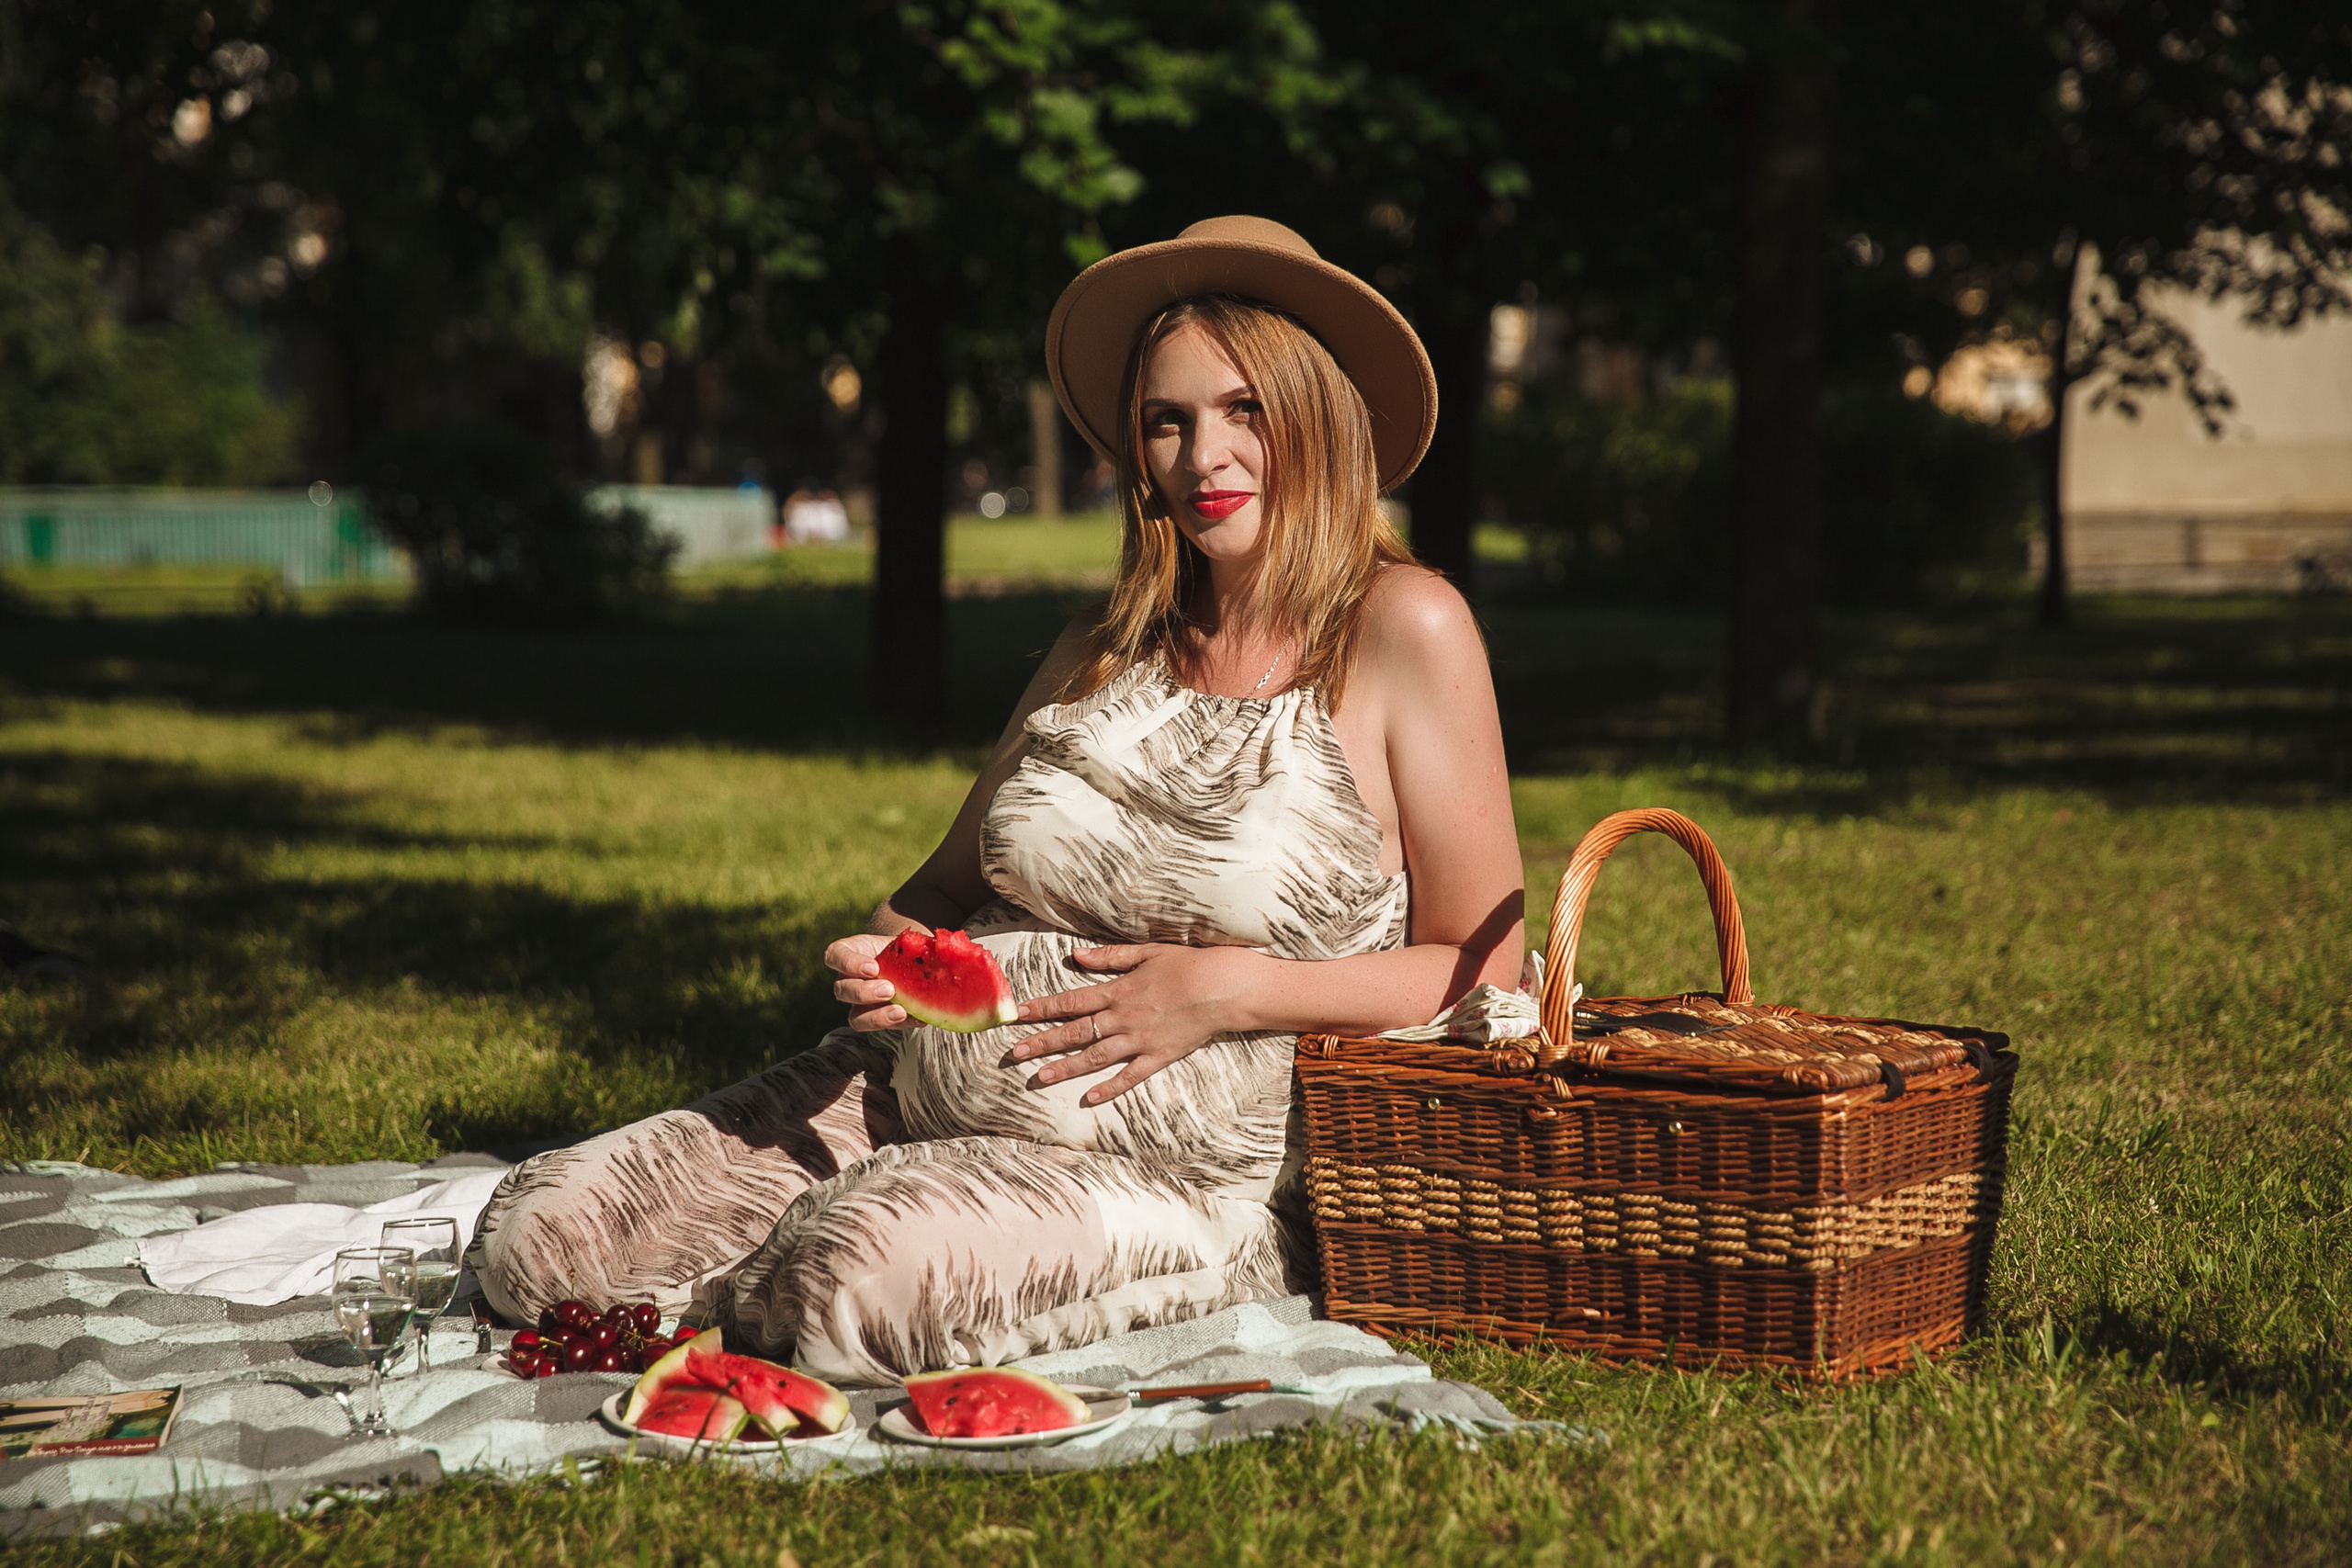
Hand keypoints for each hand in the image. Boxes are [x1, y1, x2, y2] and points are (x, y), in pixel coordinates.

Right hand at [826, 931, 909, 1030]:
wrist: (910, 962)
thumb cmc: (902, 947)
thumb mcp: (905, 940)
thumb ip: (914, 942)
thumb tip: (939, 947)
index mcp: (849, 953)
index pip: (835, 955)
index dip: (849, 963)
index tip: (873, 968)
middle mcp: (847, 980)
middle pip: (841, 990)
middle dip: (864, 992)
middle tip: (889, 990)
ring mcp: (859, 1004)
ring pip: (855, 1017)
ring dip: (877, 1017)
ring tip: (900, 1011)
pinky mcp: (874, 1019)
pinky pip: (881, 1027)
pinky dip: (900, 1024)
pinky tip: (918, 1019)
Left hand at [1011, 943, 1269, 1104]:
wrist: (1224, 987)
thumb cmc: (1188, 965)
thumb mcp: (1147, 952)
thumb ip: (1111, 957)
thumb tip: (1077, 956)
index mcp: (1118, 991)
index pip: (1071, 1001)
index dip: (1042, 1008)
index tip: (1017, 1014)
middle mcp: (1123, 1018)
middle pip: (1075, 1032)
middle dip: (1043, 1042)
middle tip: (1014, 1054)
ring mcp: (1140, 1040)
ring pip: (1095, 1057)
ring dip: (1065, 1068)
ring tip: (1040, 1078)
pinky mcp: (1159, 1056)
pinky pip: (1130, 1076)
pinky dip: (1110, 1088)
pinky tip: (1089, 1098)